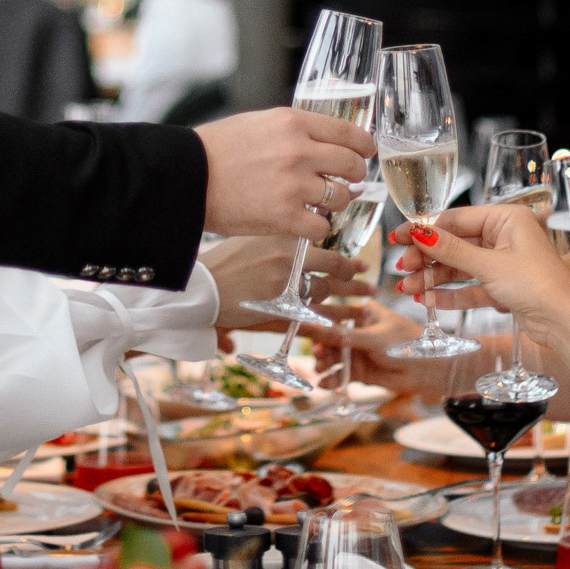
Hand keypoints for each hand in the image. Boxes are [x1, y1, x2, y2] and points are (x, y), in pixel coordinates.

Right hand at [195, 106, 375, 240]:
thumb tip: (324, 140)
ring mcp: (294, 185)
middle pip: (352, 165)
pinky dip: (316, 227)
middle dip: (354, 175)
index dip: (363, 146)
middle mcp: (299, 151)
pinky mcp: (285, 217)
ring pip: (341, 197)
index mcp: (293, 122)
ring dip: (334, 202)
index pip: (349, 132)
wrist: (185, 178)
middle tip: (346, 182)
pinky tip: (302, 223)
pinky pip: (323, 226)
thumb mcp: (258, 123)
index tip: (365, 154)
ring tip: (318, 203)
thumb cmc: (215, 151)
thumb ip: (293, 130)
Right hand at [199, 232, 362, 329]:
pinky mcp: (281, 309)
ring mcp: (287, 284)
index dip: (341, 255)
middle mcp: (289, 258)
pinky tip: (344, 330)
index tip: (355, 262)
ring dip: (348, 302)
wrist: (200, 289)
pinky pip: (314, 317)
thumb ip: (277, 242)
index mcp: (283, 238)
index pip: (323, 244)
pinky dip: (331, 324)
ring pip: (325, 292)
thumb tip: (298, 239)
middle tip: (369, 283)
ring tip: (364, 308)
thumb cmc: (220, 264)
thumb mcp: (250, 241)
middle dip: (353, 277)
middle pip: (332, 265)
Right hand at [305, 295, 412, 384]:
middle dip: (320, 347)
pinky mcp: (361, 371)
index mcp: (363, 312)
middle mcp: (358, 330)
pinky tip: (324, 385)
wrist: (427, 372)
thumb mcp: (372, 338)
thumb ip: (341, 336)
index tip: (299, 325)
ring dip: (324, 363)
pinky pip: (341, 374)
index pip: (334, 313)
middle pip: (330, 338)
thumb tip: (312, 329)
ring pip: (333, 357)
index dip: (316, 320)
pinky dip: (332, 379)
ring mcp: (359, 352)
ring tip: (320, 369)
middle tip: (316, 354)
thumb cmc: (405, 345)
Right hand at [391, 202, 569, 346]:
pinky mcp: (504, 287)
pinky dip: (451, 294)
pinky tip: (429, 300)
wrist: (566, 323)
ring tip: (408, 289)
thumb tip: (420, 233)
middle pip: (456, 244)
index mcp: (507, 219)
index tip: (399, 237)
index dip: (426, 229)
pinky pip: (471, 287)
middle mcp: (506, 237)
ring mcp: (504, 263)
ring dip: (435, 278)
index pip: (457, 219)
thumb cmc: (538, 285)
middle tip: (403, 268)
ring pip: (461, 268)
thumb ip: (452, 251)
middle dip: (428, 258)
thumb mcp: (490, 266)